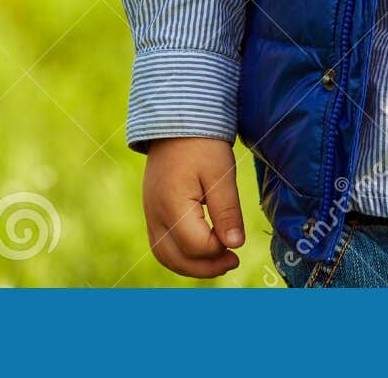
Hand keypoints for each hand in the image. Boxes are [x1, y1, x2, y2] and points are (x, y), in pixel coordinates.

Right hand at [142, 136, 245, 278]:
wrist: (177, 120)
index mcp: (172, 205)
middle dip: (205, 268)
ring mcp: (150, 213)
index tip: (237, 240)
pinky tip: (202, 248)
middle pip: (175, 258)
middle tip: (233, 261)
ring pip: (164, 255)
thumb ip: (227, 211)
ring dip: (191, 265)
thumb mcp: (221, 174)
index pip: (196, 245)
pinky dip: (180, 253)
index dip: (219, 249)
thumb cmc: (202, 144)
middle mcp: (155, 214)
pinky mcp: (152, 210)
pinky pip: (161, 243)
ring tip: (219, 260)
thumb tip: (234, 245)